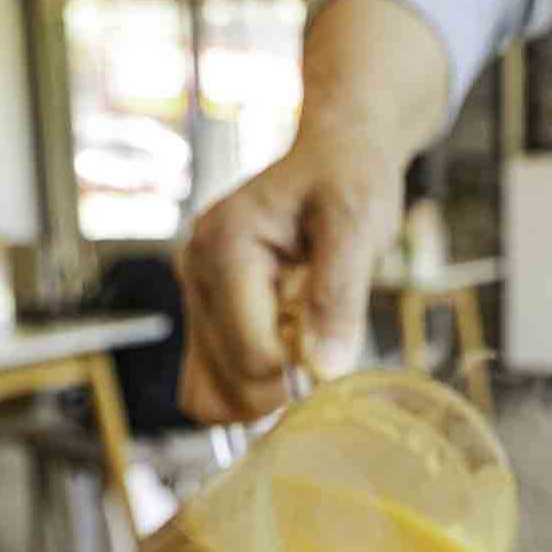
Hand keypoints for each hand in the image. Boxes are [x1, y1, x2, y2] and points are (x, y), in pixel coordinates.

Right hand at [177, 122, 402, 422]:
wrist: (334, 157)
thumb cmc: (348, 179)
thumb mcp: (357, 225)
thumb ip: (338, 298)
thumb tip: (323, 371)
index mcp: (224, 247)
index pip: (255, 357)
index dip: (303, 368)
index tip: (334, 335)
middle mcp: (195, 271)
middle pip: (232, 384)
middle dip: (285, 380)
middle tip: (319, 330)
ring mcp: (193, 296)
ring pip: (211, 395)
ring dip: (266, 388)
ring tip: (298, 334)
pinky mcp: (203, 314)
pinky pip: (209, 384)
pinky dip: (250, 387)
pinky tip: (281, 349)